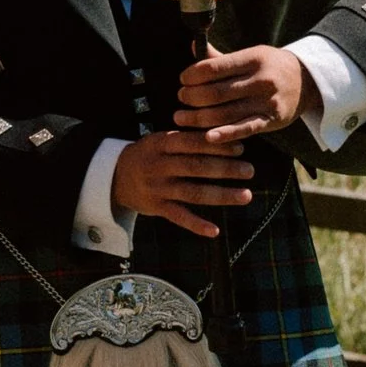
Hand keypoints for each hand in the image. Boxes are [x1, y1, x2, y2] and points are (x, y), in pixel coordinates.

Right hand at [109, 127, 253, 239]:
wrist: (115, 177)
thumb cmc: (148, 154)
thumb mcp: (160, 139)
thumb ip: (187, 138)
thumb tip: (226, 135)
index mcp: (162, 144)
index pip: (193, 143)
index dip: (217, 146)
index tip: (240, 148)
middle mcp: (160, 166)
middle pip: (197, 167)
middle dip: (226, 169)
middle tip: (250, 171)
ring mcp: (158, 189)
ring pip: (193, 193)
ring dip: (222, 195)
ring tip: (246, 195)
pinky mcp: (157, 208)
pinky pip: (179, 218)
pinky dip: (197, 225)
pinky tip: (215, 231)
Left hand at [176, 42, 309, 144]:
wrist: (306, 81)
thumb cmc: (270, 66)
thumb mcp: (251, 55)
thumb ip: (221, 57)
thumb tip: (193, 46)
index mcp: (253, 59)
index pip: (213, 67)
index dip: (192, 75)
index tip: (183, 79)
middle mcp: (260, 79)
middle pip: (215, 92)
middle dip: (191, 97)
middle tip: (181, 98)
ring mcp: (267, 101)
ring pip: (225, 113)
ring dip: (198, 118)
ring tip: (181, 118)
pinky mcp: (272, 120)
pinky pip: (245, 129)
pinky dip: (225, 134)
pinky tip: (208, 137)